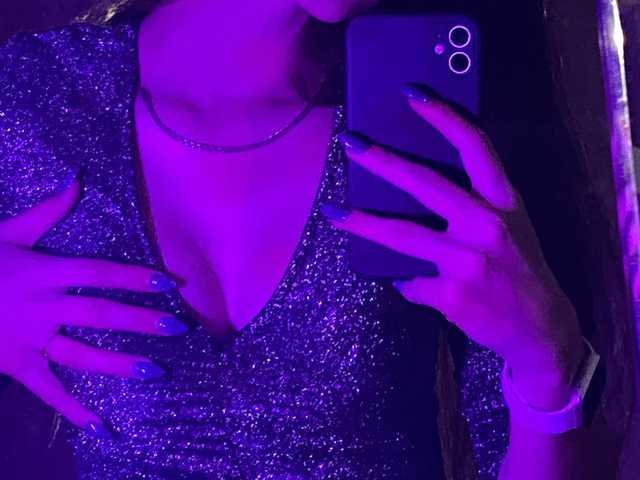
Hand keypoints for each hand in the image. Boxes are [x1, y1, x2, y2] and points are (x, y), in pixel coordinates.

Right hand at [0, 179, 187, 436]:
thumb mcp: (6, 233)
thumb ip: (46, 211)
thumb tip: (77, 179)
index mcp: (42, 272)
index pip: (98, 273)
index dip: (135, 278)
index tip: (169, 283)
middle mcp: (40, 307)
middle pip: (99, 313)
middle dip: (140, 321)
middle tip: (178, 328)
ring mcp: (27, 340)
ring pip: (80, 354)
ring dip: (118, 364)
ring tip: (155, 371)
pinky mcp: (15, 366)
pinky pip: (47, 391)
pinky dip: (73, 409)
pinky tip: (101, 426)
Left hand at [321, 84, 583, 408]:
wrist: (540, 329)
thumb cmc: (519, 270)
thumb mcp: (510, 228)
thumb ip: (474, 205)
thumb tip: (415, 191)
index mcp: (503, 202)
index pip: (474, 147)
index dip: (443, 117)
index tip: (411, 95)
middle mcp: (486, 225)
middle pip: (426, 184)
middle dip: (383, 162)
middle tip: (351, 144)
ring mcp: (467, 260)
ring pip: (403, 235)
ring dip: (363, 224)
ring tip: (333, 213)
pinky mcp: (451, 294)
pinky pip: (411, 282)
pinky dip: (407, 282)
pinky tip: (410, 284)